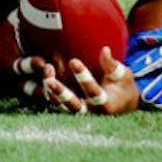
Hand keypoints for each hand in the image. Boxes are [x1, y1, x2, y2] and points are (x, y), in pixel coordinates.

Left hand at [17, 47, 139, 114]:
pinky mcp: (69, 107)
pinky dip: (46, 92)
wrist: (121, 102)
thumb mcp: (123, 74)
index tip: (74, 61)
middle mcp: (91, 112)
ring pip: (61, 106)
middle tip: (49, 79)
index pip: (94, 93)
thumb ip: (112, 65)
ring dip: (51, 92)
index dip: (83, 78)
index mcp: (106, 104)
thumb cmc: (122, 84)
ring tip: (45, 72)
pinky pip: (55, 102)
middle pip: (74, 106)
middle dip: (62, 94)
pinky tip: (39, 76)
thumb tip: (105, 50)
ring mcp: (79, 111)